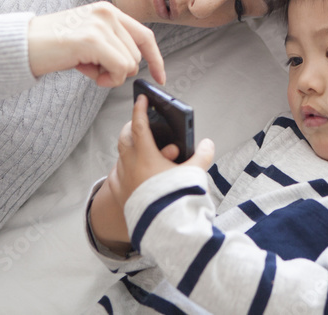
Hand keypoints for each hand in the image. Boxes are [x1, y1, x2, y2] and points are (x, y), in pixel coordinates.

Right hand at [26, 1, 164, 86]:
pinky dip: (108, 79)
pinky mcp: (93, 39)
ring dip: (111, 76)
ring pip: (130, 64)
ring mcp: (101, 24)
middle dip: (119, 71)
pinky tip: (89, 75)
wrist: (22, 45)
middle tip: (94, 70)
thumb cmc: (52, 46)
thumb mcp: (87, 39)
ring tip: (87, 68)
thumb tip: (130, 66)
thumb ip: (111, 46)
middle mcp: (107, 13)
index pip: (144, 35)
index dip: (156, 58)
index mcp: (108, 11)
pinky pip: (120, 69)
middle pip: (137, 55)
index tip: (161, 76)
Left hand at [108, 95, 214, 213]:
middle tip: (138, 123)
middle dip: (130, 127)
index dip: (140, 110)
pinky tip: (134, 171)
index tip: (142, 100)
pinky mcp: (122, 195)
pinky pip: (119, 175)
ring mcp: (124, 181)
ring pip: (121, 157)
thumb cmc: (177, 199)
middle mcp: (131, 166)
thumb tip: (208, 144)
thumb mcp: (194, 174)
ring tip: (140, 147)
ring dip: (129, 148)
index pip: (139, 126)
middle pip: (124, 139)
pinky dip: (126, 167)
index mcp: (146, 157)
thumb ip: (202, 156)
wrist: (164, 229)